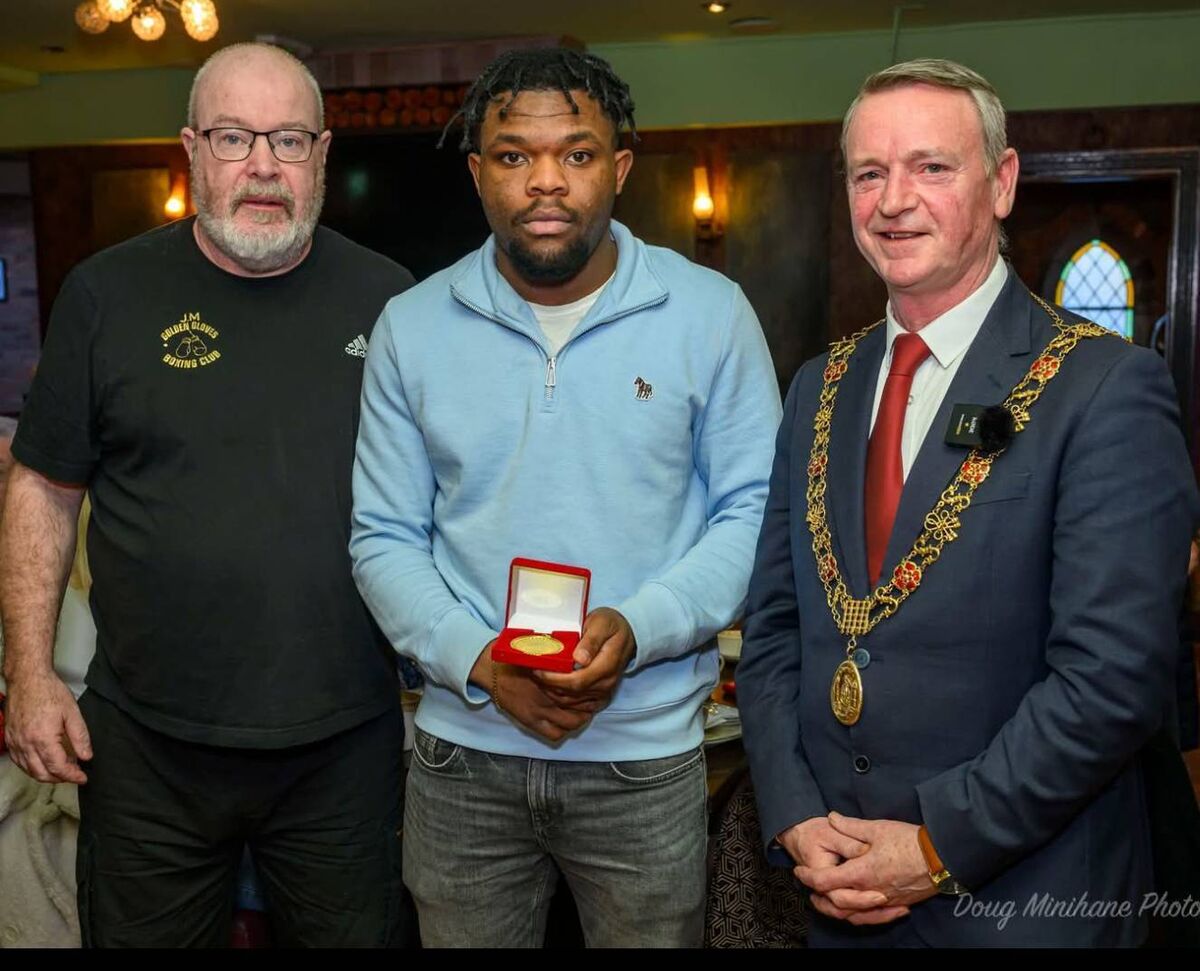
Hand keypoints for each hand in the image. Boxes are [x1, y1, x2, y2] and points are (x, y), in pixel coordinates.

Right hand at [4, 671, 90, 783]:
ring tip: (62, 770)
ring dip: (46, 775)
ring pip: (29, 770)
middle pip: (42, 773)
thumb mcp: (72, 712)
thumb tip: (86, 757)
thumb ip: (80, 737)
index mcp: (43, 738)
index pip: (58, 767)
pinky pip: (19, 762)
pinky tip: (43, 763)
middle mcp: (26, 744)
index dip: (72, 776)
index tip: (82, 778)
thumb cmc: (50, 692)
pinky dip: (32, 767)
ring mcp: (15, 742)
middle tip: (74, 775)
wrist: (28, 679)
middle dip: (60, 779)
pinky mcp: (10, 739)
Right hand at [470, 643, 594, 741]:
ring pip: (570, 725)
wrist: (490, 668)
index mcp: (551, 680)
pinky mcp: (529, 722)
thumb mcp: (538, 654)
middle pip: (580, 709)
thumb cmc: (514, 657)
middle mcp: (547, 699)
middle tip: (591, 702)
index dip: (592, 691)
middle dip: (588, 708)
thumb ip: (556, 660)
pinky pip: (554, 735)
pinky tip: (565, 722)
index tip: (595, 688)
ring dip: (578, 720)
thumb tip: (575, 657)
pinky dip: (563, 731)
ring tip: (581, 712)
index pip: (581, 692)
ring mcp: (539, 713)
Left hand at [533, 607, 635, 709]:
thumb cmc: (611, 624)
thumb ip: (591, 640)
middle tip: (532, 673)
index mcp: (607, 665)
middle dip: (548, 686)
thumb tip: (579, 658)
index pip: (576, 681)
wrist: (628, 633)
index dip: (554, 679)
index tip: (537, 670)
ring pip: (572, 701)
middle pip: (571, 694)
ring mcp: (604, 691)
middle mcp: (606, 683)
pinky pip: (578, 704)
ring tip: (538, 678)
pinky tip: (551, 686)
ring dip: (552, 692)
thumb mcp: (601, 623)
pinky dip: (561, 698)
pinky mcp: (600, 695)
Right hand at [778, 816, 887, 912]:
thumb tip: (867, 850)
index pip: (840, 895)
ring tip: (901, 910)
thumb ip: (849, 841)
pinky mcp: (841, 895)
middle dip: (873, 912)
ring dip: (876, 916)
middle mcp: (824, 889)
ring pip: (852, 916)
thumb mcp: (830, 832)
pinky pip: (856, 912)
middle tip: (895, 904)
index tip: (882, 896)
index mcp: (820, 874)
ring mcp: (831, 895)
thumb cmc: (813, 832)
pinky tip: (894, 908)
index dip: (861, 898)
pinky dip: (874, 914)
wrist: (798, 835)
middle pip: (847, 911)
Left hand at [796, 813, 935, 924]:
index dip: (808, 877)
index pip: (825, 881)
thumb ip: (850, 825)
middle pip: (836, 903)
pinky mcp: (897, 904)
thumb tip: (831, 818)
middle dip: (819, 897)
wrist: (942, 857)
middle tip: (809, 888)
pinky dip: (859, 914)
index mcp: (861, 873)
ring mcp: (884, 900)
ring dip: (837, 909)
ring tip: (827, 900)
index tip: (799, 871)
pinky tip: (856, 907)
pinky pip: (872, 916)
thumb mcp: (877, 828)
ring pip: (854, 914)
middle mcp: (870, 892)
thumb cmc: (909, 841)